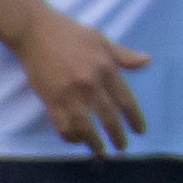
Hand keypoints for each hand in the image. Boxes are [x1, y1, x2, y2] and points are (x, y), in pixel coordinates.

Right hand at [11, 4, 152, 151]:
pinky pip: (63, 125)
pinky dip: (70, 136)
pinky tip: (76, 140)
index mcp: (106, 69)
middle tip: (122, 147)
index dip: (134, 118)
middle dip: (117, 136)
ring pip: (85, 127)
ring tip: (100, 151)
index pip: (126, 100)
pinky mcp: (50, 99)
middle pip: (108, 118)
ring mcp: (69, 94)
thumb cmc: (71, 33)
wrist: (35, 31)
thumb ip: (124, 55)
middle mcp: (91, 84)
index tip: (139, 131)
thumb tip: (147, 61)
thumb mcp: (102, 40)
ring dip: (94, 143)